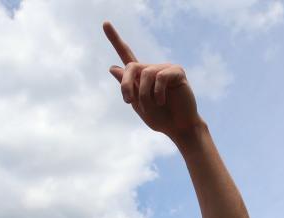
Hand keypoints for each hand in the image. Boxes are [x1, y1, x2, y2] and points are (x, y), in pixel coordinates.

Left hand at [103, 22, 201, 139]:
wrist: (180, 128)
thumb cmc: (161, 118)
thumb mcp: (138, 105)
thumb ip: (127, 87)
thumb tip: (112, 67)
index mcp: (141, 76)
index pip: (126, 54)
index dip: (115, 39)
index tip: (104, 23)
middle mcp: (152, 68)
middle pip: (131, 66)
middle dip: (126, 85)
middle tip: (128, 101)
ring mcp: (165, 68)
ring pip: (145, 74)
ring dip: (144, 94)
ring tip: (153, 106)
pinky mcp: (177, 71)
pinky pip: (160, 77)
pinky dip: (157, 92)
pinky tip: (162, 101)